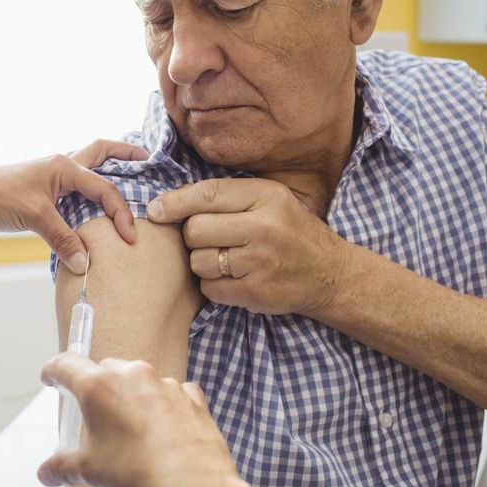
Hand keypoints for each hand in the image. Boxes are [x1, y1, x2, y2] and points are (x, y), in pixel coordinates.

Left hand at [0, 140, 147, 273]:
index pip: (104, 189)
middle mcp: (61, 166)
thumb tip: (86, 264)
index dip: (120, 213)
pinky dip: (89, 195)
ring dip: (108, 171)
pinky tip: (94, 208)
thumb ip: (64, 240)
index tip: (130, 237)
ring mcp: (51, 178)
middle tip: (148, 159)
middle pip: (101, 152)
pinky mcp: (42, 193)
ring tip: (129, 177)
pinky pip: (74, 190)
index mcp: (64, 166)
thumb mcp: (36, 218)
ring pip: (87, 169)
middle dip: (125, 154)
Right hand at [37, 354, 262, 486]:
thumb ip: (64, 466)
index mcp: (98, 387)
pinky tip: (164, 430)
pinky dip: (165, 406)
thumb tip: (49, 472)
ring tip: (132, 431)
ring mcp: (164, 383)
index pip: (67, 365)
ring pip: (140, 380)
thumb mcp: (89, 471)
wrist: (191, 486)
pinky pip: (173, 393)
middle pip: (105, 370)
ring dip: (133, 397)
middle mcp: (132, 376)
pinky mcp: (191, 397)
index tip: (51, 376)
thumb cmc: (138, 472)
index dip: (54, 370)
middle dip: (97, 388)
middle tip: (95, 415)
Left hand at [146, 178, 351, 314]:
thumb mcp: (269, 201)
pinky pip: (209, 288)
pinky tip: (233, 278)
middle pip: (195, 229)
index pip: (207, 194)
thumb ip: (228, 197)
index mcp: (266, 196)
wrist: (330, 274)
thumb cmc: (290, 232)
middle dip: (193, 236)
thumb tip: (170, 200)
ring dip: (202, 262)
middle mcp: (264, 227)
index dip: (174, 202)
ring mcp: (260, 262)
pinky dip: (213, 285)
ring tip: (225, 259)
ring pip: (198, 261)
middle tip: (210, 239)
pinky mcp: (256, 292)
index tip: (156, 210)